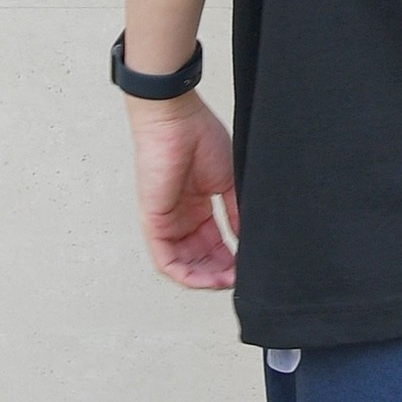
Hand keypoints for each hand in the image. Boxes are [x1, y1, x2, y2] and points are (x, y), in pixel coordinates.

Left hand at [126, 91, 239, 289]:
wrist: (177, 121)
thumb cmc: (199, 137)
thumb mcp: (227, 181)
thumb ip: (236, 212)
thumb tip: (245, 238)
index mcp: (198, 204)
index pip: (214, 242)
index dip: (231, 258)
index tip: (248, 265)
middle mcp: (181, 216)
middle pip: (200, 257)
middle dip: (220, 272)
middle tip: (240, 278)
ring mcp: (166, 221)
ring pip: (183, 264)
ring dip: (205, 277)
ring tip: (227, 281)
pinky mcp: (154, 222)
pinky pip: (166, 260)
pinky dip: (187, 274)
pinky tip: (206, 278)